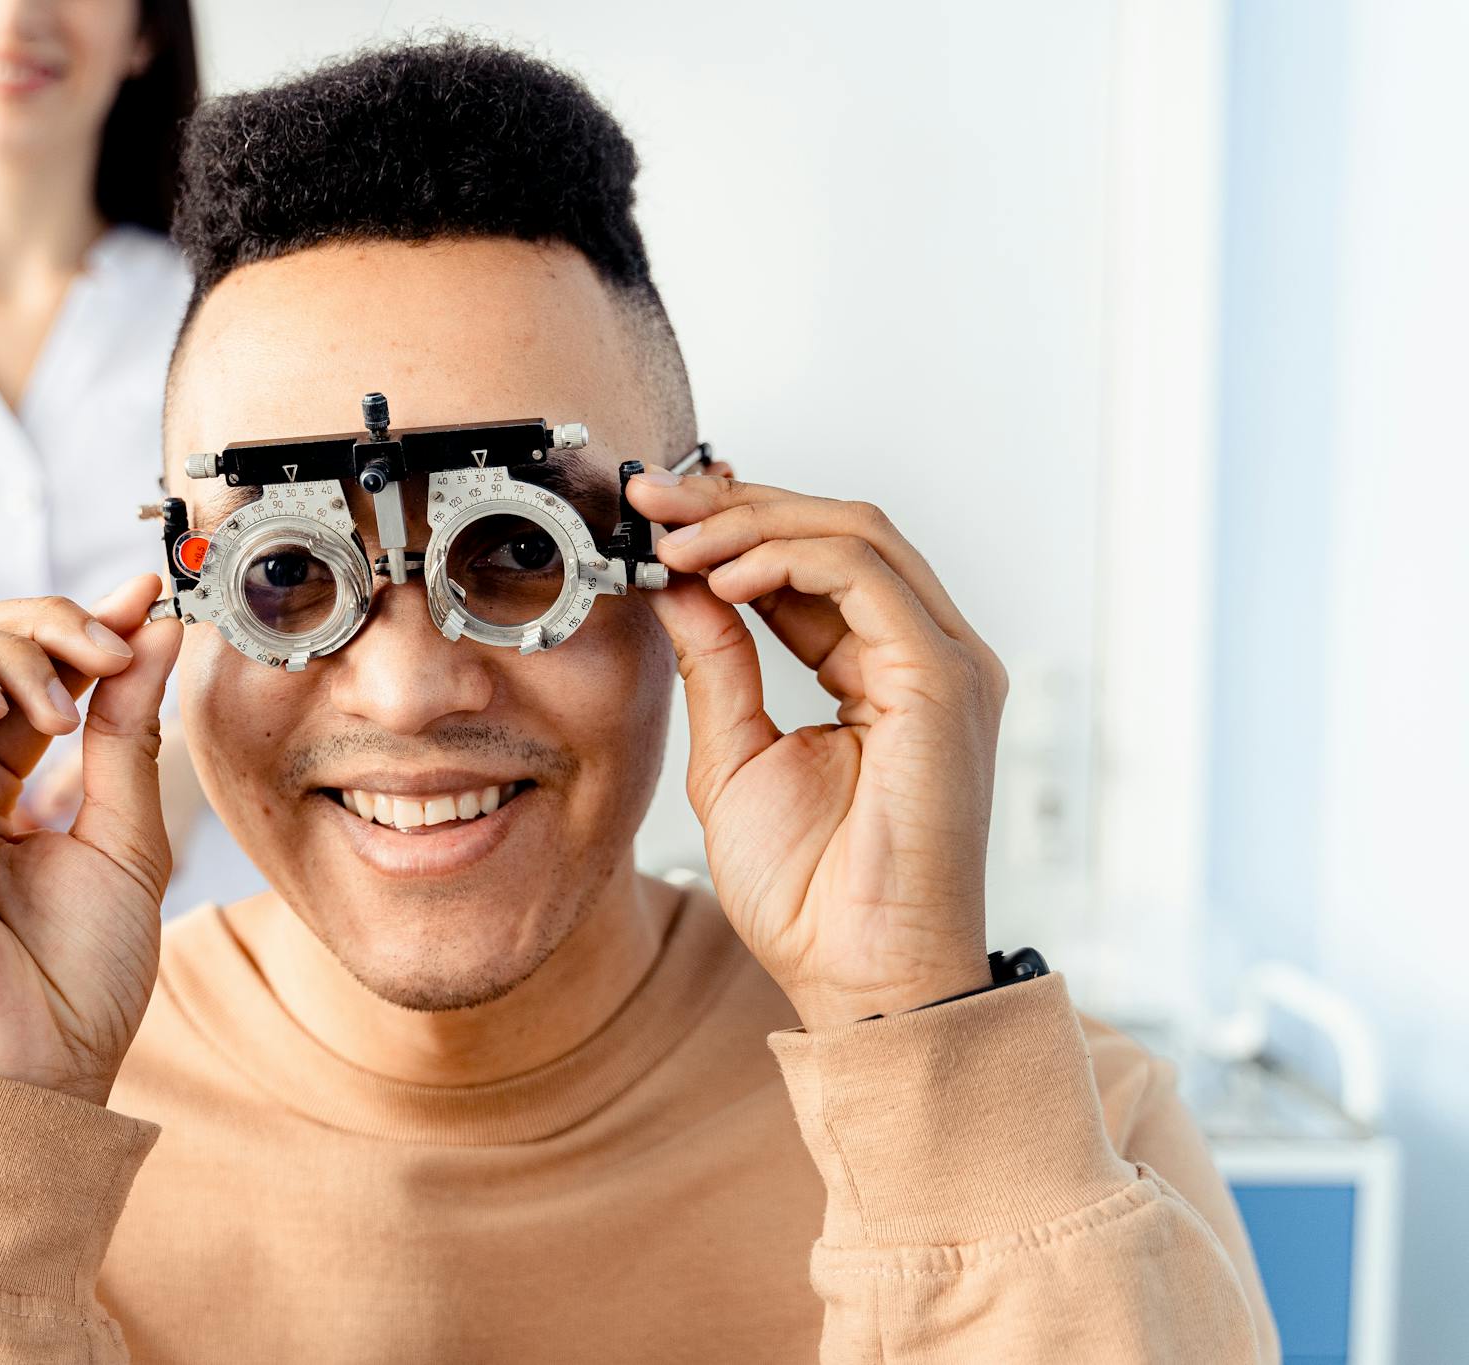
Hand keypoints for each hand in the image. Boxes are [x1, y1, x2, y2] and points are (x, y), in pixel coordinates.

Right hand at [0, 578, 179, 1104]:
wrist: (37, 1065)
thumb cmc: (81, 976)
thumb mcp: (125, 831)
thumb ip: (128, 725)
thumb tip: (152, 627)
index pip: (27, 670)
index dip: (80, 627)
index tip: (144, 604)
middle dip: (47, 622)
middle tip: (111, 645)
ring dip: (3, 642)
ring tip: (64, 699)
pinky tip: (2, 704)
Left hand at [624, 472, 1006, 1029]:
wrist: (856, 975)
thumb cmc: (811, 892)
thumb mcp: (734, 753)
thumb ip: (716, 662)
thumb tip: (677, 585)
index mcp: (884, 672)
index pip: (812, 564)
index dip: (732, 527)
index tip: (653, 515)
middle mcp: (926, 655)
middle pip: (836, 530)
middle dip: (734, 504)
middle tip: (652, 499)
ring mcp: (945, 663)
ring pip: (853, 534)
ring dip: (750, 523)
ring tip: (675, 541)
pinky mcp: (944, 680)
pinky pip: (865, 576)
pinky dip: (786, 558)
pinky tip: (720, 577)